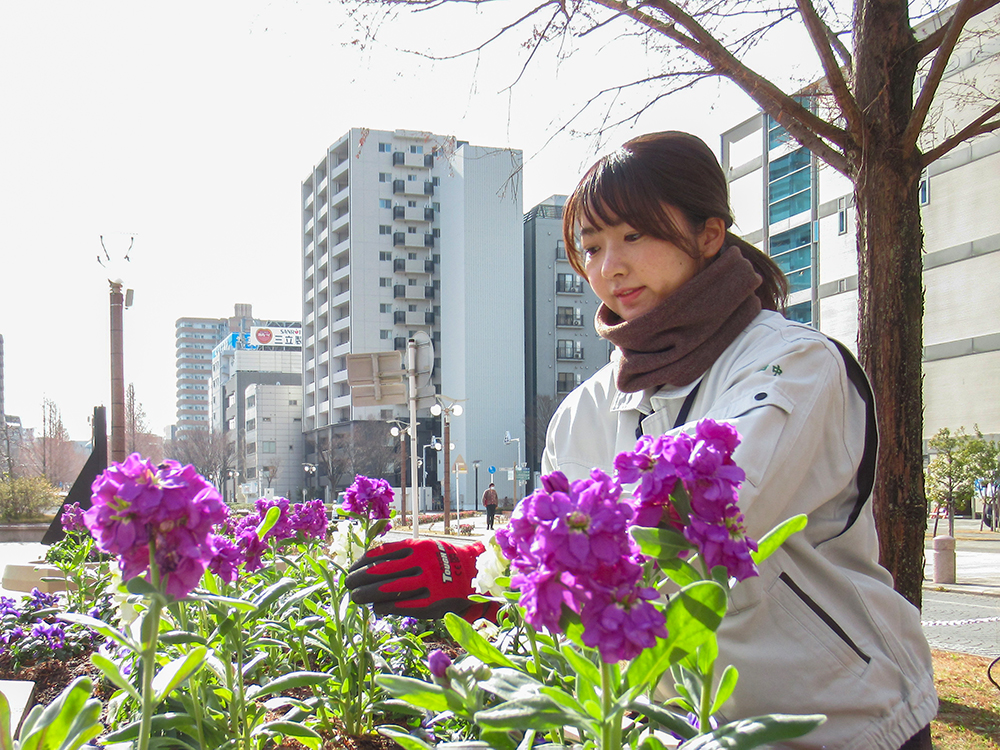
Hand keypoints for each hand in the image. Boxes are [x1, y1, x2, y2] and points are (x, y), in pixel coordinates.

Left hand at [345, 538, 493, 620]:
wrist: (473, 574)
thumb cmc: (441, 561)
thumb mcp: (423, 548)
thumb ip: (402, 553)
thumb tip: (368, 564)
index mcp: (417, 547)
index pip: (381, 554)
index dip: (361, 563)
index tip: (351, 569)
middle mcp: (421, 564)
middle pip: (380, 572)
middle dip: (359, 579)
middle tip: (348, 585)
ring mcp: (427, 584)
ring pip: (388, 590)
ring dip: (367, 595)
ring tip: (356, 598)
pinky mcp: (431, 603)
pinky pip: (401, 606)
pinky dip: (384, 608)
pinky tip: (376, 608)